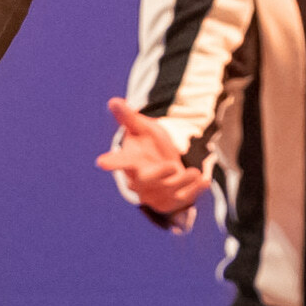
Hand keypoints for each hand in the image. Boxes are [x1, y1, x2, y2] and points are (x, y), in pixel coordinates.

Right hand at [96, 99, 209, 216]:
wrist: (167, 166)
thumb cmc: (150, 145)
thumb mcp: (143, 128)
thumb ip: (129, 117)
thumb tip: (113, 101)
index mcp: (130, 162)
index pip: (119, 161)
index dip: (112, 162)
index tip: (101, 162)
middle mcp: (138, 181)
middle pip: (145, 181)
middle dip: (159, 175)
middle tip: (172, 165)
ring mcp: (152, 195)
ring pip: (167, 191)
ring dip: (183, 182)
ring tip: (196, 172)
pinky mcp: (167, 203)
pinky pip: (181, 201)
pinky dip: (193, 192)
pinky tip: (203, 181)